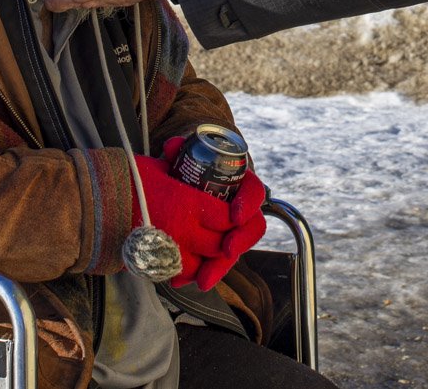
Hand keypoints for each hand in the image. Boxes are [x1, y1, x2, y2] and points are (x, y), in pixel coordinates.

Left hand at [135, 151, 257, 288]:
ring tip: (203, 280)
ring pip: (234, 253)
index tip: (236, 215)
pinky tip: (184, 281)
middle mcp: (241, 210)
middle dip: (241, 243)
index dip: (249, 204)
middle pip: (252, 229)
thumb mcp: (185, 158)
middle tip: (227, 251)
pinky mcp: (216, 249)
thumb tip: (173, 147)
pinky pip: (215, 263)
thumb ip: (180, 151)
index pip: (255, 192)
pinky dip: (202, 273)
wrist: (182, 188)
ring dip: (221, 268)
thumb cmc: (189, 170)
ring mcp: (230, 232)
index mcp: (240, 185)